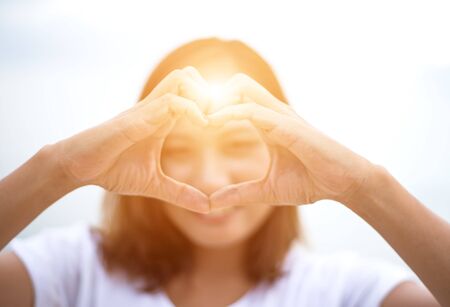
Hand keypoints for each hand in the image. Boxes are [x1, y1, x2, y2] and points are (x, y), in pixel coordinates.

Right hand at [52, 67, 210, 212]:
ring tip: (211, 122)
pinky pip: (171, 102)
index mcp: (163, 119)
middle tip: (221, 118)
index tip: (226, 125)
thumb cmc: (112, 169)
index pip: (193, 92)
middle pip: (190, 75)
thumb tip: (207, 207)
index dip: (214, 103)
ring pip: (183, 79)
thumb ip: (180, 193)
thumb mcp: (154, 185)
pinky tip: (203, 127)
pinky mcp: (137, 118)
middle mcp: (157, 108)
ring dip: (203, 96)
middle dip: (212, 92)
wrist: (78, 166)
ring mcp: (147, 109)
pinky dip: (192, 109)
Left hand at [208, 73, 376, 207]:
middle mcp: (273, 114)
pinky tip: (211, 124)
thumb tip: (212, 202)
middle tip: (192, 113)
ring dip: (217, 99)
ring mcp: (281, 117)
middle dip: (212, 93)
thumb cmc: (310, 182)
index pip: (236, 100)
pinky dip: (231, 114)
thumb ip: (240, 193)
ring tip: (197, 116)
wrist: (343, 183)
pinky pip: (254, 111)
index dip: (213, 105)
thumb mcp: (267, 191)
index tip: (191, 119)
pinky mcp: (288, 126)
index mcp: (267, 124)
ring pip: (243, 89)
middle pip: (238, 84)